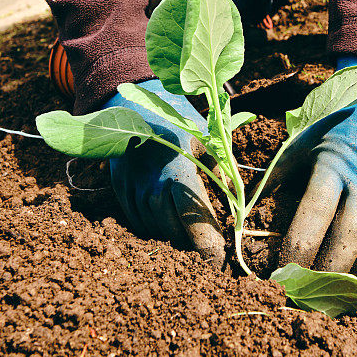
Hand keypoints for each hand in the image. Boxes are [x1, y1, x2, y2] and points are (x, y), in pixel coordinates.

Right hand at [104, 79, 224, 266]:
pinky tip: (168, 229)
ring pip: (153, 229)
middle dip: (191, 245)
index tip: (218, 256)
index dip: (205, 240)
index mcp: (176, 167)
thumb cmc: (175, 118)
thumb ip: (222, 166)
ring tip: (191, 244)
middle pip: (172, 230)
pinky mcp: (119, 189)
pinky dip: (153, 231)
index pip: (192, 215)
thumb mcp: (204, 135)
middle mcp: (151, 182)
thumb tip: (238, 198)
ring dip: (173, 240)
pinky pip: (136, 222)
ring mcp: (131, 187)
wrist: (129, 100)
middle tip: (209, 252)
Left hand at [275, 57, 356, 272]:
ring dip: (350, 266)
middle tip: (304, 290)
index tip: (280, 269)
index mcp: (332, 162)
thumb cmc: (324, 128)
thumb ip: (274, 182)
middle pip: (349, 230)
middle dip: (327, 265)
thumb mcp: (295, 147)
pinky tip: (350, 272)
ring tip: (327, 290)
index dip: (298, 244)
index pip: (316, 210)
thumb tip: (246, 220)